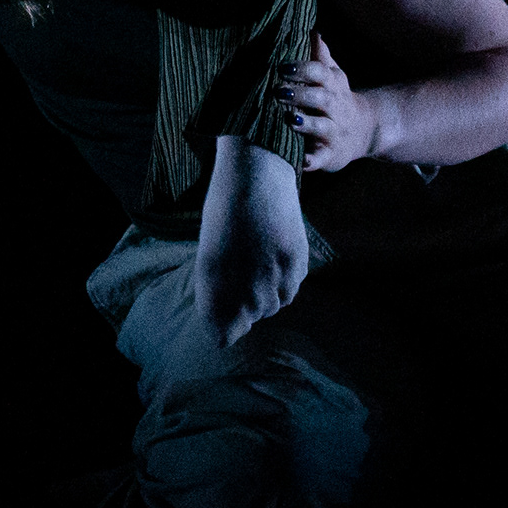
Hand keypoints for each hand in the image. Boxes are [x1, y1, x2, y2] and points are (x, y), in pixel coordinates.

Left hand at [194, 137, 308, 346]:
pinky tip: (273, 259)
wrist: (257, 172)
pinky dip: (283, 281)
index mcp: (219, 284)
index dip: (222, 328)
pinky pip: (292, 287)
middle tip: (238, 279)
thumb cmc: (224, 210)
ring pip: (275, 305)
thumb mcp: (209, 254)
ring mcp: (277, 273)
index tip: (222, 321)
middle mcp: (250, 285)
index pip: (223, 334)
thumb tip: (224, 329)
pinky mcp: (299, 260)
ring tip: (256, 267)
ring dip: (265, 296)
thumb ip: (215, 294)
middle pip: (252, 318)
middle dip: (243, 308)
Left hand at [279, 35, 376, 172]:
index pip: (320, 73)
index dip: (302, 69)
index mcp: (334, 85)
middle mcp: (336, 108)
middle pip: (321, 98)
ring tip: (289, 118)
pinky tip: (301, 160)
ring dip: (306, 123)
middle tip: (277, 90)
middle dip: (300, 94)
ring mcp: (334, 132)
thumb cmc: (338, 98)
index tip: (282, 67)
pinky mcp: (330, 155)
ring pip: (322, 127)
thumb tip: (312, 30)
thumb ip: (321, 56)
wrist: (366, 130)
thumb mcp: (334, 76)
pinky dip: (311, 160)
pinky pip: (321, 158)